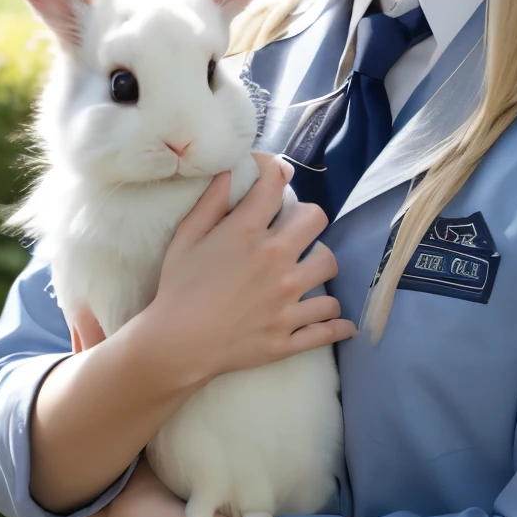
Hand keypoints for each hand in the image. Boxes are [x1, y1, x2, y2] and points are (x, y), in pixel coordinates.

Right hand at [145, 153, 355, 391]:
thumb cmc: (177, 289)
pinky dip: (337, 325)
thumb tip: (230, 170)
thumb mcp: (186, 239)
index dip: (275, 171)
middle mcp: (276, 261)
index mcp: (247, 234)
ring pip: (329, 267)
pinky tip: (340, 323)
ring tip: (307, 270)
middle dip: (306, 217)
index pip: (275, 186)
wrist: (175, 346)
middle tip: (294, 229)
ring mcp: (288, 300)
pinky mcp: (290, 334)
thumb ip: (211, 203)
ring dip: (320, 265)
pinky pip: (329, 326)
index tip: (274, 174)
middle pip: (316, 219)